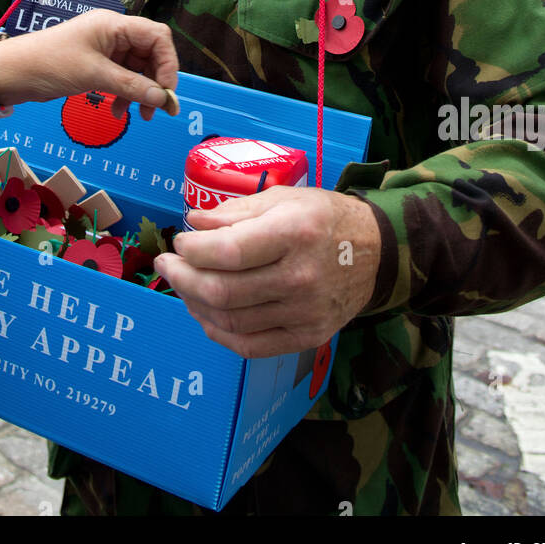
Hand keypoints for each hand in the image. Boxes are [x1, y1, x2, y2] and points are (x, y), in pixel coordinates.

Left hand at [0, 9, 177, 120]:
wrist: (12, 72)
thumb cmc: (51, 64)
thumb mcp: (95, 76)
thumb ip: (132, 87)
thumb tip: (163, 99)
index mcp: (114, 25)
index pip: (157, 37)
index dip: (169, 64)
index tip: (167, 93)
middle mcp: (113, 33)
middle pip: (150, 54)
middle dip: (156, 82)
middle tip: (157, 110)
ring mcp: (104, 49)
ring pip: (137, 69)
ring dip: (140, 92)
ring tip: (138, 116)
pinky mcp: (95, 64)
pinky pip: (121, 77)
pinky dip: (124, 94)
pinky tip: (117, 110)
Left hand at [154, 186, 381, 356]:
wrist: (377, 252)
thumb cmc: (324, 218)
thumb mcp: (283, 198)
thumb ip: (235, 211)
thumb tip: (193, 224)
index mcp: (294, 233)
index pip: (228, 251)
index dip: (193, 250)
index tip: (181, 242)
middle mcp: (301, 276)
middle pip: (223, 290)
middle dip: (182, 278)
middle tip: (167, 265)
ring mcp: (305, 312)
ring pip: (231, 320)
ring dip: (195, 304)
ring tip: (183, 286)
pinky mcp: (307, 336)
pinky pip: (250, 345)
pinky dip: (218, 332)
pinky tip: (205, 313)